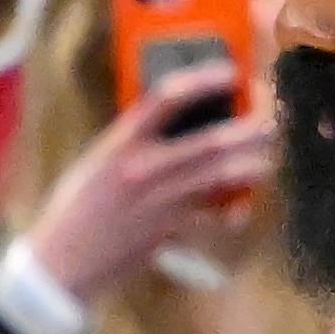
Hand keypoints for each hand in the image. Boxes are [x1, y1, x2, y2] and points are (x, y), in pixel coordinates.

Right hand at [19, 67, 281, 303]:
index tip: (229, 71)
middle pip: (211, 141)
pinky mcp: (166, 231)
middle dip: (249, 129)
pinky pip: (210, 220)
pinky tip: (240, 210)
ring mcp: (158, 202)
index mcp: (121, 144)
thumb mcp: (96, 163)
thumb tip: (171, 123)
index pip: (166, 98)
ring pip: (219, 178)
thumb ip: (132, 142)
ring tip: (268, 158)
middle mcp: (143, 169)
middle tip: (273, 118)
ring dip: (251, 166)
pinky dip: (229, 215)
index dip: (202, 79)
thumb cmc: (75, 210)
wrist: (61, 262)